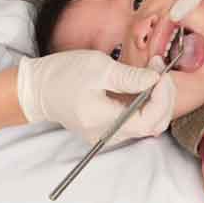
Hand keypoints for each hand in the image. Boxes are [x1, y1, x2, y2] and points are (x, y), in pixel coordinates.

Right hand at [17, 50, 174, 145]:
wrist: (38, 89)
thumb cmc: (63, 75)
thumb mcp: (98, 68)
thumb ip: (130, 77)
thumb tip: (156, 79)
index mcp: (103, 120)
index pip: (149, 120)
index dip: (163, 97)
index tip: (161, 74)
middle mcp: (108, 134)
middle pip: (153, 125)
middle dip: (164, 98)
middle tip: (160, 71)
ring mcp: (109, 134)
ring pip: (148, 124)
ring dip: (158, 100)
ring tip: (154, 75)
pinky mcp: (110, 129)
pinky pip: (137, 121)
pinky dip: (147, 104)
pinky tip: (145, 85)